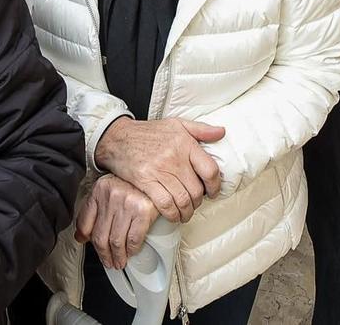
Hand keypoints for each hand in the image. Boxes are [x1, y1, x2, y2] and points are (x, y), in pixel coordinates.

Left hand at [75, 175, 158, 269]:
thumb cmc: (132, 183)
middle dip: (104, 254)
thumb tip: (81, 237)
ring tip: (119, 261)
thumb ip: (93, 211)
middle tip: (108, 261)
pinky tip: (131, 252)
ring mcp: (127, 203)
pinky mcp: (143, 211)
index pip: (85, 222)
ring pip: (116, 241)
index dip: (87, 240)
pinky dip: (131, 250)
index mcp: (99, 190)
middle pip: (100, 236)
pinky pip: (133, 239)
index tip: (90, 247)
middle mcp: (112, 196)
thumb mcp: (109, 190)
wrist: (156, 174)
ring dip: (118, 256)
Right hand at [93, 117, 224, 222]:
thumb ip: (201, 129)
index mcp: (185, 144)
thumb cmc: (149, 132)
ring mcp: (160, 171)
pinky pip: (165, 204)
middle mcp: (175, 158)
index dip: (215, 186)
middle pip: (196, 190)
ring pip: (182, 200)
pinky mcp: (146, 181)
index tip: (213, 192)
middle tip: (195, 204)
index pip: (210, 170)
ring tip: (185, 213)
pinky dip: (172, 214)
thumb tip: (221, 132)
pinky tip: (173, 215)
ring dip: (186, 212)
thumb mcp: (177, 124)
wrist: (118, 137)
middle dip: (198, 202)